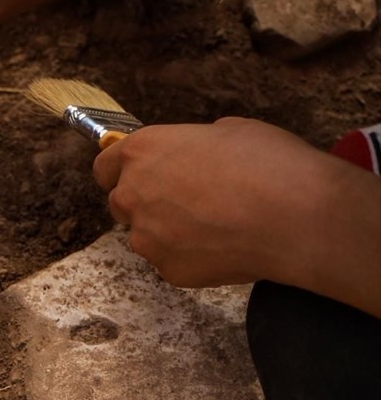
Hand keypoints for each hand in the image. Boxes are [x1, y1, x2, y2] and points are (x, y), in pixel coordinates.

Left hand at [92, 118, 380, 316]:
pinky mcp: (166, 269)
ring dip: (168, 231)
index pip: (104, 166)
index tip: (134, 175)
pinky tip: (224, 245)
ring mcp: (146, 236)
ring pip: (146, 235)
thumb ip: (193, 145)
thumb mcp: (230, 131)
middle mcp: (133, 193)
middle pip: (121, 202)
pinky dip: (190, 255)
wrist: (295, 217)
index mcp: (143, 151)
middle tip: (186, 201)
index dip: (119, 171)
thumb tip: (193, 155)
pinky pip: (171, 261)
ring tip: (215, 224)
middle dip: (145, 202)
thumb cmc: (268, 164)